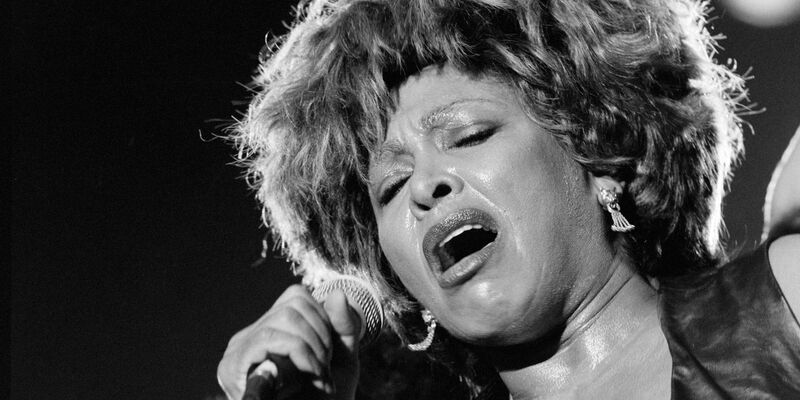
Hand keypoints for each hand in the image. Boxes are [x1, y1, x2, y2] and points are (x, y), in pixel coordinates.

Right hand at [217, 284, 360, 399]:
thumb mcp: (342, 360)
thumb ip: (343, 328)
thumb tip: (337, 294)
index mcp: (271, 331)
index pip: (296, 296)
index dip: (322, 318)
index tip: (330, 353)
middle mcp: (250, 336)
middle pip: (293, 305)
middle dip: (320, 334)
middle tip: (325, 368)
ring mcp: (238, 350)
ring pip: (284, 318)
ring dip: (312, 346)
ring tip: (319, 375)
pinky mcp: (233, 366)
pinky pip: (269, 338)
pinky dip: (299, 352)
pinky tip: (310, 374)